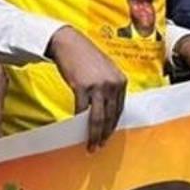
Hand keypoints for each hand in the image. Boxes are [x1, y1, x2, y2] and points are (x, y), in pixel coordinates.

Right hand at [47, 27, 126, 150]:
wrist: (68, 42)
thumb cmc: (84, 56)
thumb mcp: (104, 70)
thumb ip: (109, 87)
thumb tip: (107, 108)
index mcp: (121, 80)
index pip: (119, 110)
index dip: (113, 126)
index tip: (108, 137)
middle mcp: (113, 84)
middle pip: (111, 116)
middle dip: (105, 135)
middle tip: (99, 147)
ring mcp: (98, 86)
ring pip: (99, 118)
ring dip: (94, 134)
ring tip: (91, 146)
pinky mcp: (82, 86)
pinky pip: (82, 110)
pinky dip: (79, 121)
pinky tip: (76, 128)